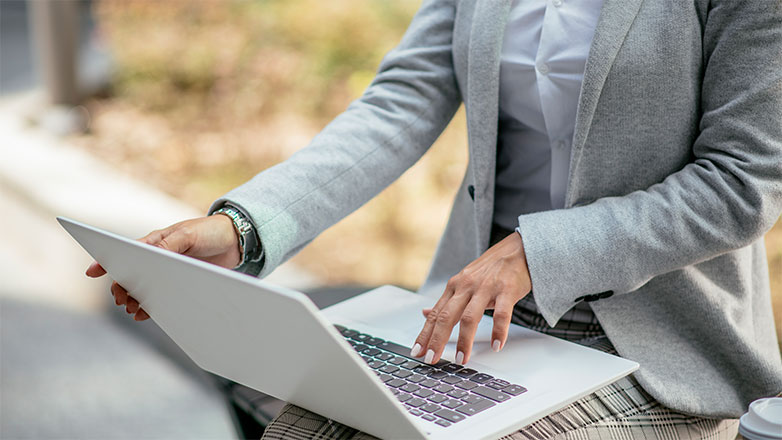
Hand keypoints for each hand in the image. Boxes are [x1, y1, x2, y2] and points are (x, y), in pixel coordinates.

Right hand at [85, 215, 240, 320]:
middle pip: (132, 274)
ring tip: (132, 309)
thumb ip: (169, 246)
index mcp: (155, 242)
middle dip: (122, 287)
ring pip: (144, 288)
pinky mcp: (181, 283)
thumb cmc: (209, 231)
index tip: (91, 272)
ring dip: (135, 298)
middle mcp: (158, 257)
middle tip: (122, 299)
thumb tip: (149, 259)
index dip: (106, 261)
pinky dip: (151, 306)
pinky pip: (161, 297)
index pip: (125, 251)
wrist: (236, 241)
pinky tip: (145, 314)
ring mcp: (168, 271)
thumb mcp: (188, 235)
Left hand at [411, 231, 531, 364]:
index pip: (435, 314)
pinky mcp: (507, 290)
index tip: (417, 352)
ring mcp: (486, 288)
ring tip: (462, 359)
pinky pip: (502, 314)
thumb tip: (424, 313)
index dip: (425, 334)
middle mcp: (466, 286)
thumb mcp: (464, 282)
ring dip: (464, 340)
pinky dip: (498, 331)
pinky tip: (497, 345)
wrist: (517, 249)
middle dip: (437, 340)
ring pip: (470, 317)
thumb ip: (446, 301)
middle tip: (432, 359)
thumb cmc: (490, 270)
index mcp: (454, 287)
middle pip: (446, 316)